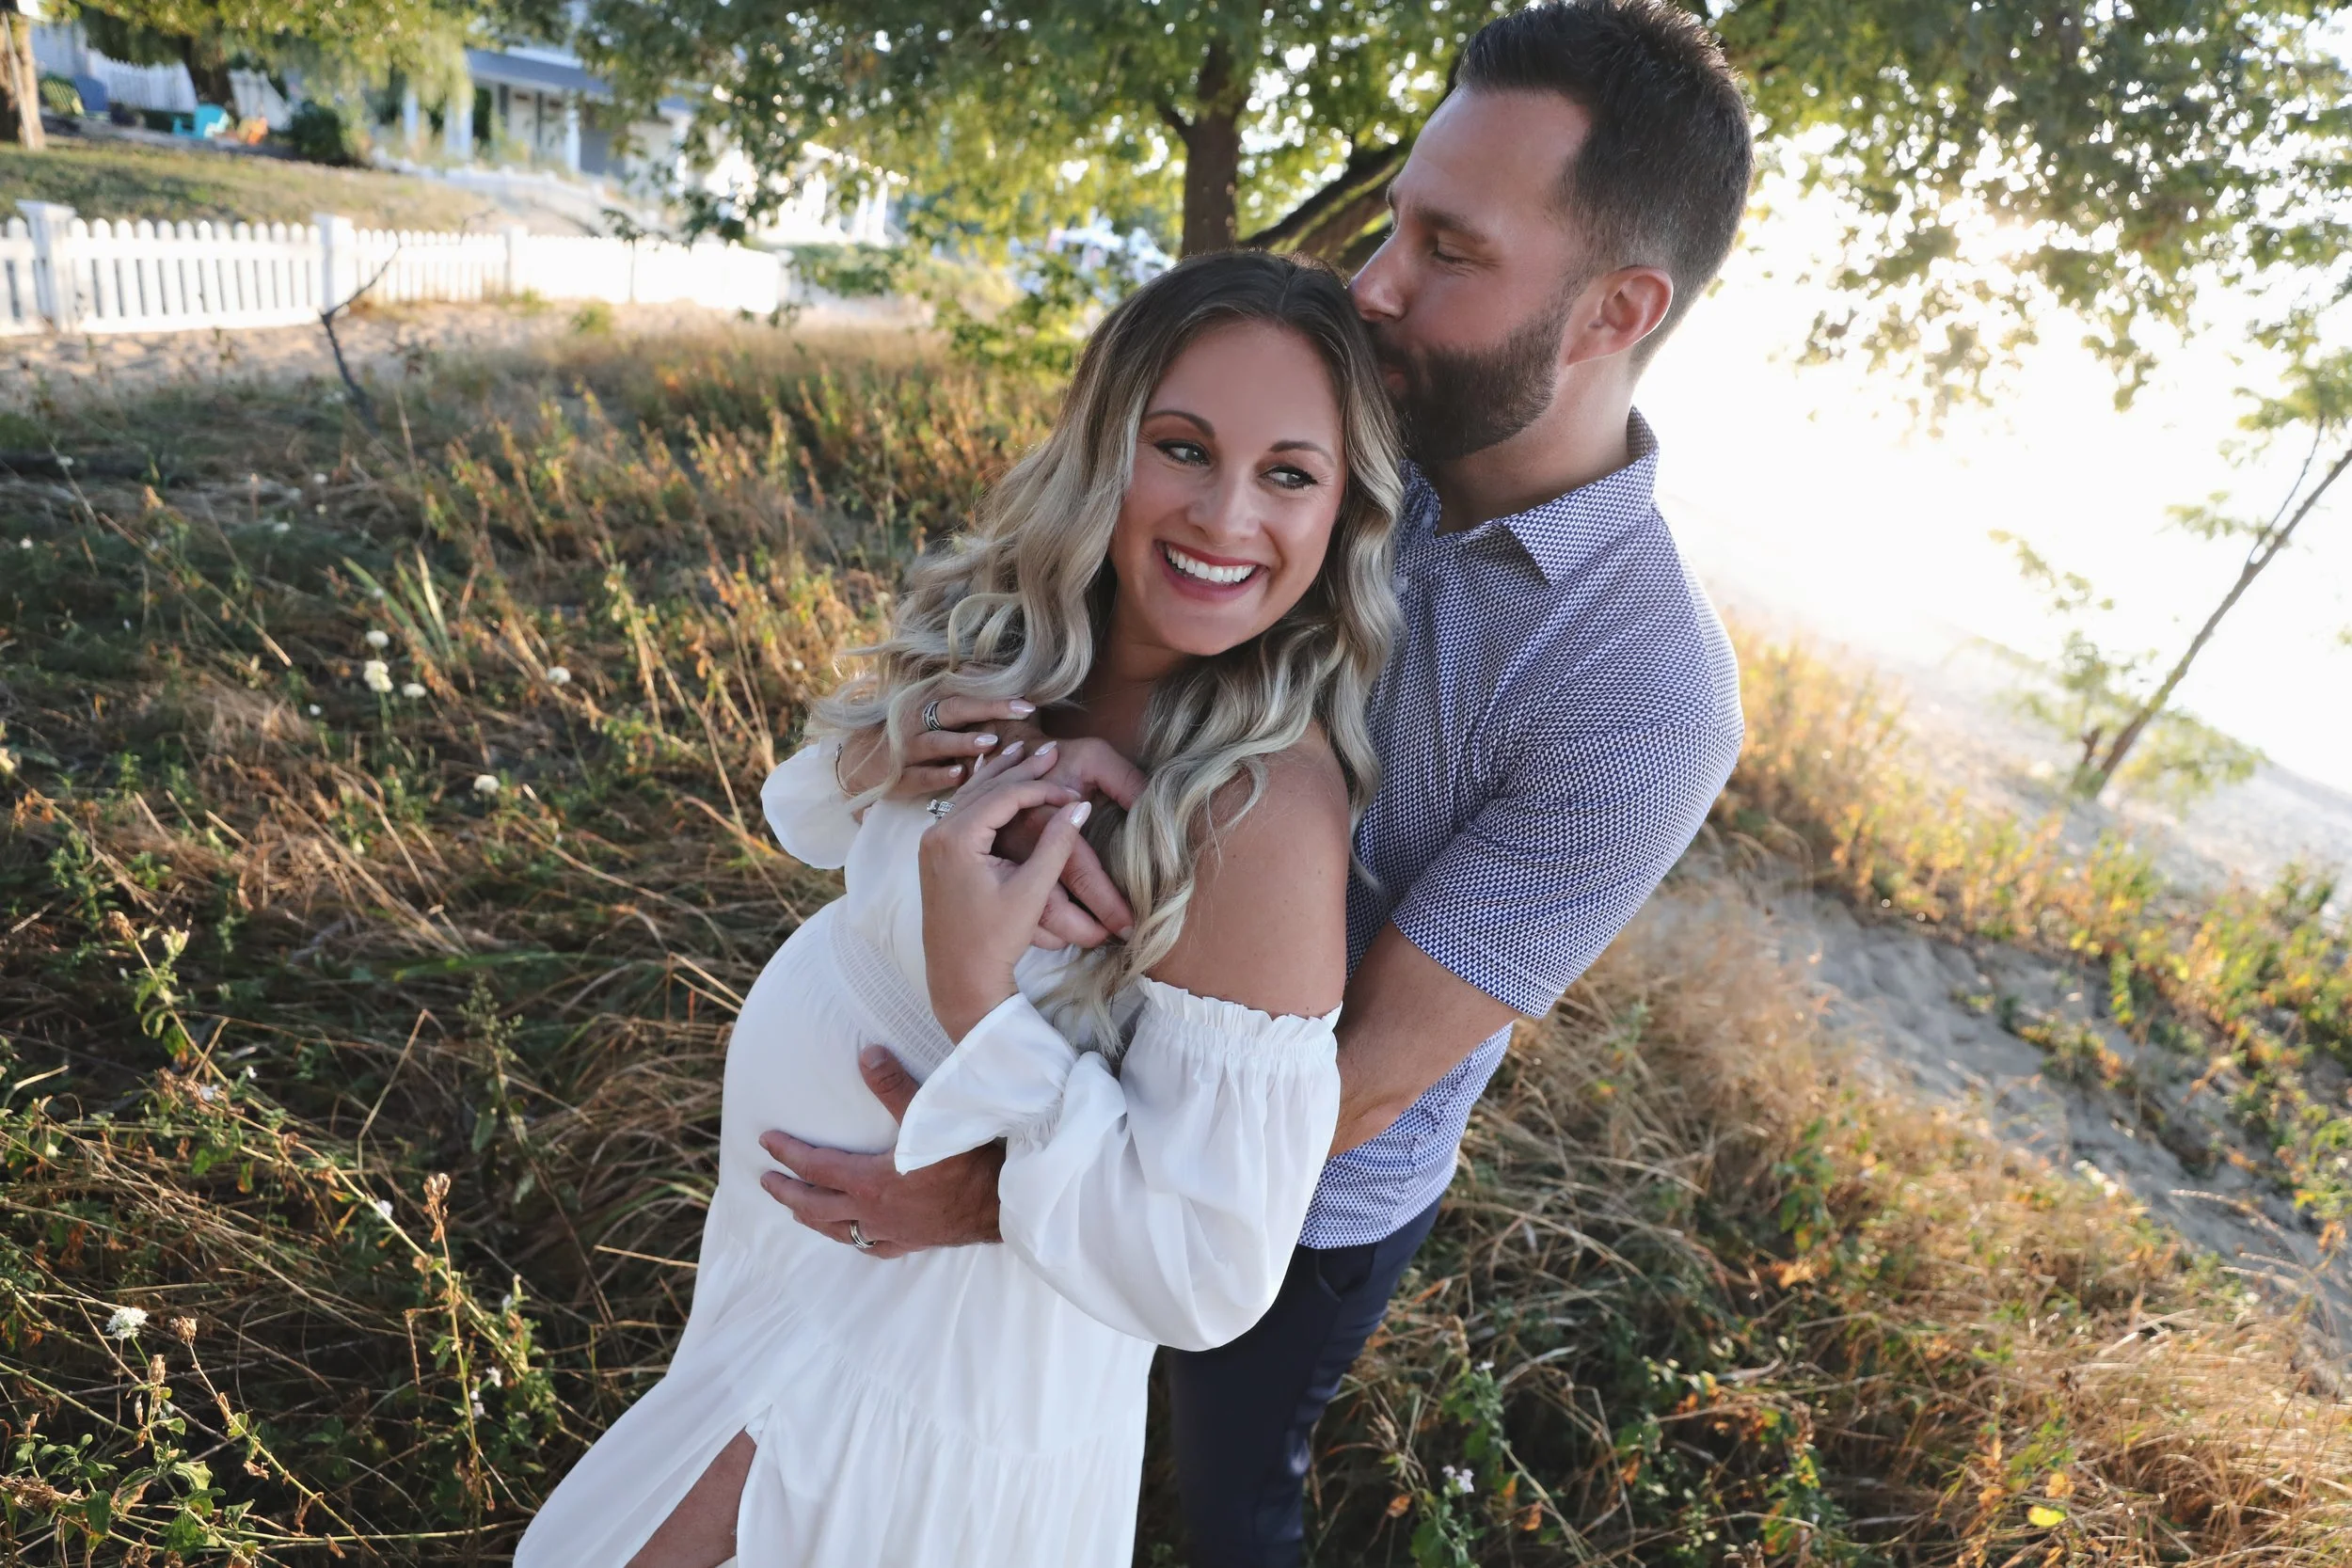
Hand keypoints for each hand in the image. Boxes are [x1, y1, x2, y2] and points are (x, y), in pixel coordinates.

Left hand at [759, 1046, 1003, 1255]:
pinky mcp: (911, 1242)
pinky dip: (855, 1240)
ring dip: (812, 1218)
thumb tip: (867, 1054)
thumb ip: (894, 1086)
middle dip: (787, 1191)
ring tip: (796, 1211)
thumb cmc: (966, 1163)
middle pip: (815, 1204)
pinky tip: (856, 1237)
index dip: (788, 1153)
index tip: (766, 1142)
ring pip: (838, 1231)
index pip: (815, 1167)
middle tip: (766, 1181)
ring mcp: (890, 1232)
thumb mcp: (927, 1119)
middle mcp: (871, 1212)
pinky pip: (872, 1247)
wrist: (998, 1206)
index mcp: (868, 1182)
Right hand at [836, 695, 1038, 798]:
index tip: (1029, 696)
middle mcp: (916, 721)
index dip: (997, 691)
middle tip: (1024, 710)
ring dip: (964, 742)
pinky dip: (939, 776)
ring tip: (991, 742)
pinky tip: (961, 775)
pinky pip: (919, 776)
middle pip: (955, 709)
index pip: (965, 690)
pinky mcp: (897, 778)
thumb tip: (999, 676)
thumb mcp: (930, 709)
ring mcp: (905, 750)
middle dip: (991, 708)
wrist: (858, 764)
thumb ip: (960, 696)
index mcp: (927, 701)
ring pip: (937, 743)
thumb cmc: (909, 734)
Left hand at [918, 741, 1095, 1038]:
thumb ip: (1055, 844)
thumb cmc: (994, 940)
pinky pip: (961, 812)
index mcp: (955, 839)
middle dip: (1021, 769)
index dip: (1042, 788)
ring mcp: (931, 844)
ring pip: (970, 796)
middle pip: (985, 788)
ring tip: (1025, 750)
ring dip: (1000, 775)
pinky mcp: (935, 855)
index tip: (1073, 791)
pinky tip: (993, 776)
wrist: (959, 978)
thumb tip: (1079, 805)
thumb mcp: (1031, 891)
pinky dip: (983, 793)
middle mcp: (936, 833)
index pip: (1004, 796)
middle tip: (1053, 750)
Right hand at [1005, 735, 1142, 948]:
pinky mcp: (992, 872)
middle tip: (1112, 937)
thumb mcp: (1094, 757)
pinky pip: (1011, 912)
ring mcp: (1000, 864)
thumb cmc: (1060, 758)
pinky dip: (1039, 931)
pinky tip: (1061, 933)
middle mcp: (1017, 848)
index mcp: (1043, 822)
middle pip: (1050, 908)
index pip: (1080, 873)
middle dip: (1083, 931)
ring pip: (1027, 917)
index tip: (1130, 925)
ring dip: (1061, 935)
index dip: (1107, 904)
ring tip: (1091, 937)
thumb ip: (1126, 781)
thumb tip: (1158, 814)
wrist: (1012, 758)